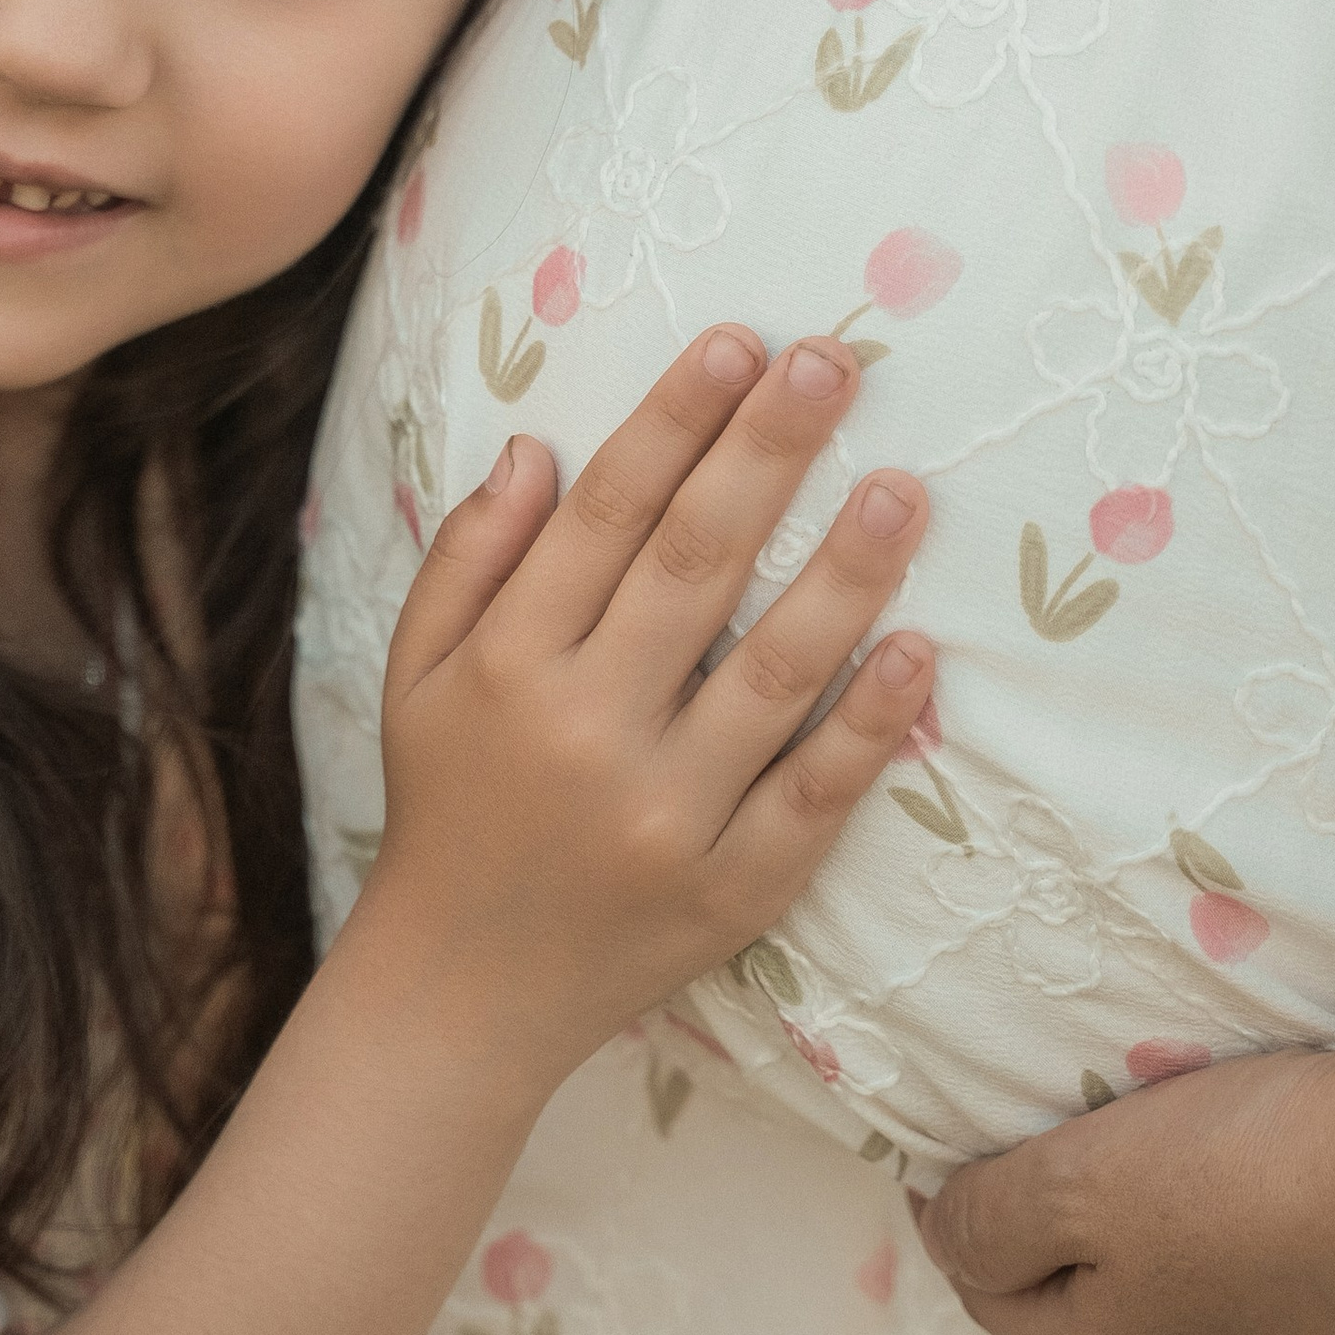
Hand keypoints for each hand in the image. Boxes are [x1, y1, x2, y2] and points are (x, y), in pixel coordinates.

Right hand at [363, 325, 931, 1093]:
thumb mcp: (417, 674)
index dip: (675, 422)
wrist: (463, 991)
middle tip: (835, 365)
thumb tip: (538, 446)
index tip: (739, 342)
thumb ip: (469, 558)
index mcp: (510, 665)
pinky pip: (814, 794)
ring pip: (772, 673)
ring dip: (843, 573)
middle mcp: (588, 730)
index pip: (606, 515)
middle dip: (767, 453)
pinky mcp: (733, 888)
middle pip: (695, 566)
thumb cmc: (450, 805)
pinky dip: (870, 724)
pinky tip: (916, 649)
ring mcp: (667, 814)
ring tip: (900, 487)